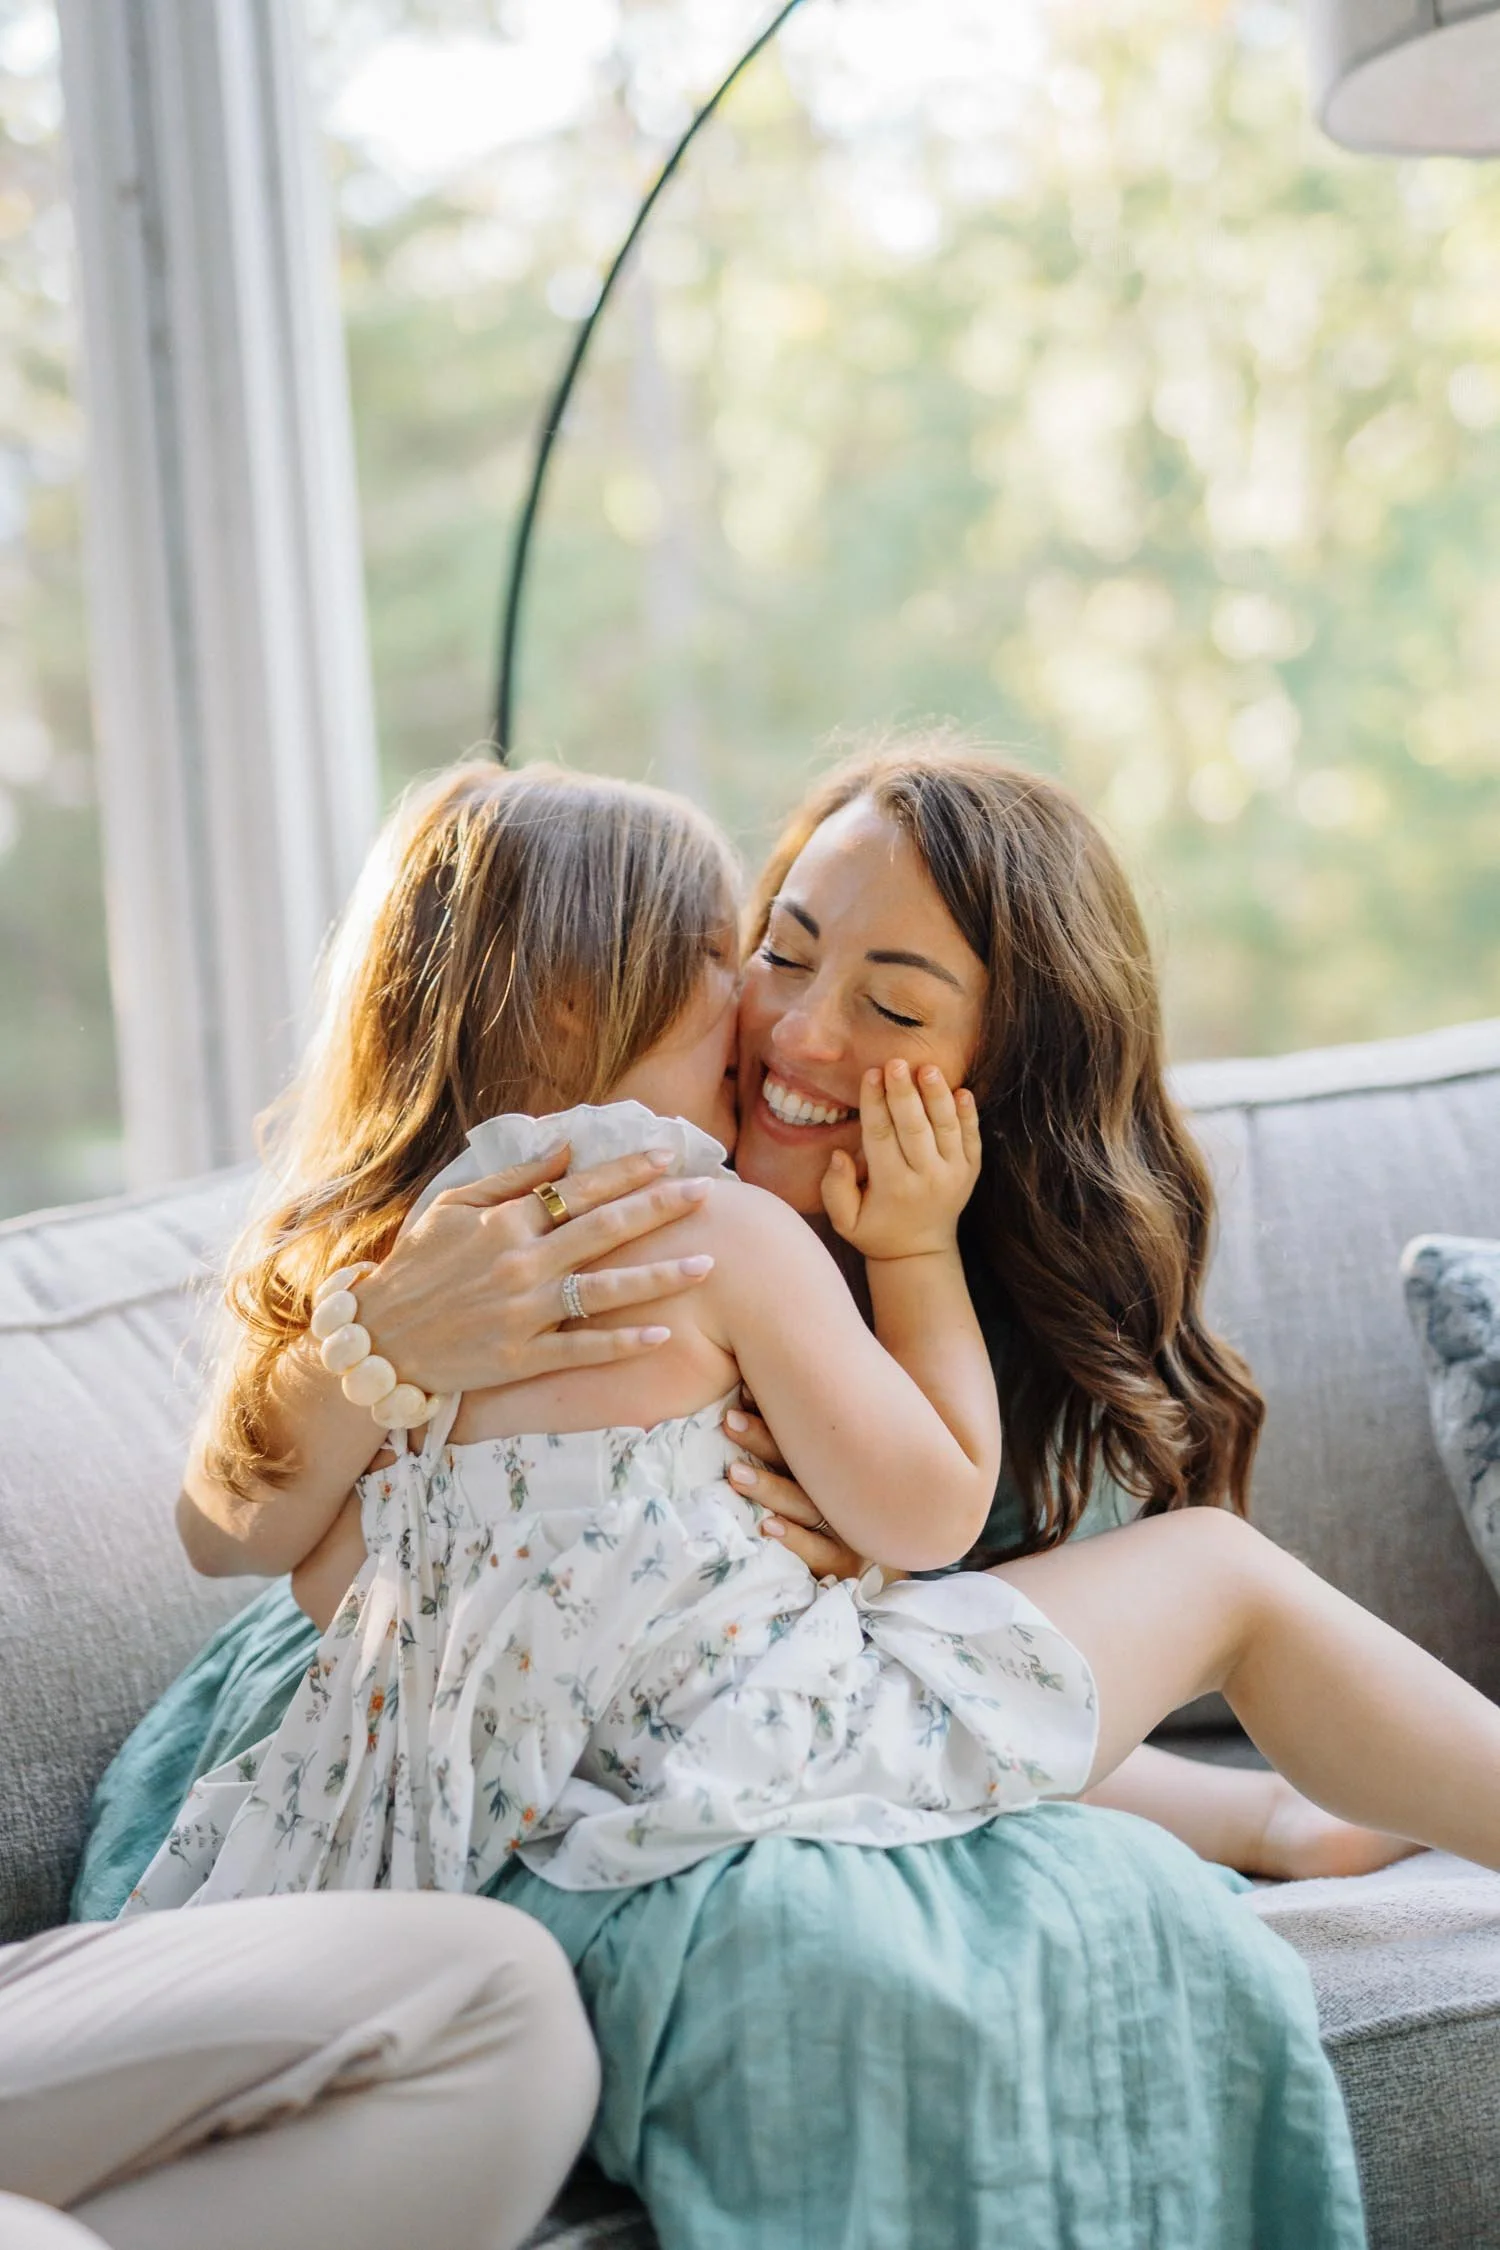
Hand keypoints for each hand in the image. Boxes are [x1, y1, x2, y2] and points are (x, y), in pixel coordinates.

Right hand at [357, 1145, 713, 1394]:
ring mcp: (522, 1312)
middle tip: (708, 1193)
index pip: (579, 1189)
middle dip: (660, 1208)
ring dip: (658, 1276)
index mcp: (504, 1222)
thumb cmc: (415, 1267)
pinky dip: (621, 1344)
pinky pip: (581, 1350)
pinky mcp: (519, 1357)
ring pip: (603, 1290)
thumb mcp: (452, 1208)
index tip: (668, 1154)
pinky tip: (661, 1334)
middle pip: (604, 1230)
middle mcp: (520, 1263)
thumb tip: (566, 1148)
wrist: (376, 1339)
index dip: (627, 1171)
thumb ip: (512, 1180)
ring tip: (705, 1263)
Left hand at [723, 1396, 866, 1581]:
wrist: (898, 1544)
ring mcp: (846, 1527)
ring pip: (804, 1504)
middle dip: (763, 1440)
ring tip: (735, 1474)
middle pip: (803, 1463)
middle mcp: (844, 1490)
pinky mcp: (843, 1562)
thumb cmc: (847, 1501)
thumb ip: (793, 1431)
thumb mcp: (827, 1462)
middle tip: (730, 1422)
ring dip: (769, 1488)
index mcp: (838, 1463)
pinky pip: (818, 1551)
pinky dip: (794, 1539)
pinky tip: (768, 1525)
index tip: (740, 1394)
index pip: (804, 1434)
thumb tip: (745, 1391)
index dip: (771, 1414)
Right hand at [820, 1059, 980, 1261]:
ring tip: (928, 1069)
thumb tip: (841, 1155)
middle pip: (914, 1127)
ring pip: (946, 1128)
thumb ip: (835, 1189)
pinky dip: (968, 1114)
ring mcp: (953, 1174)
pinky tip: (961, 1090)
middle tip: (896, 1062)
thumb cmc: (876, 1230)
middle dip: (904, 1093)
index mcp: (892, 1187)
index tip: (870, 1074)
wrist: (920, 1252)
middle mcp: (926, 1179)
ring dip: (937, 1096)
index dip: (875, 1104)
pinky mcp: (971, 1170)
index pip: (881, 1136)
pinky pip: (971, 1137)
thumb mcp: (845, 1221)